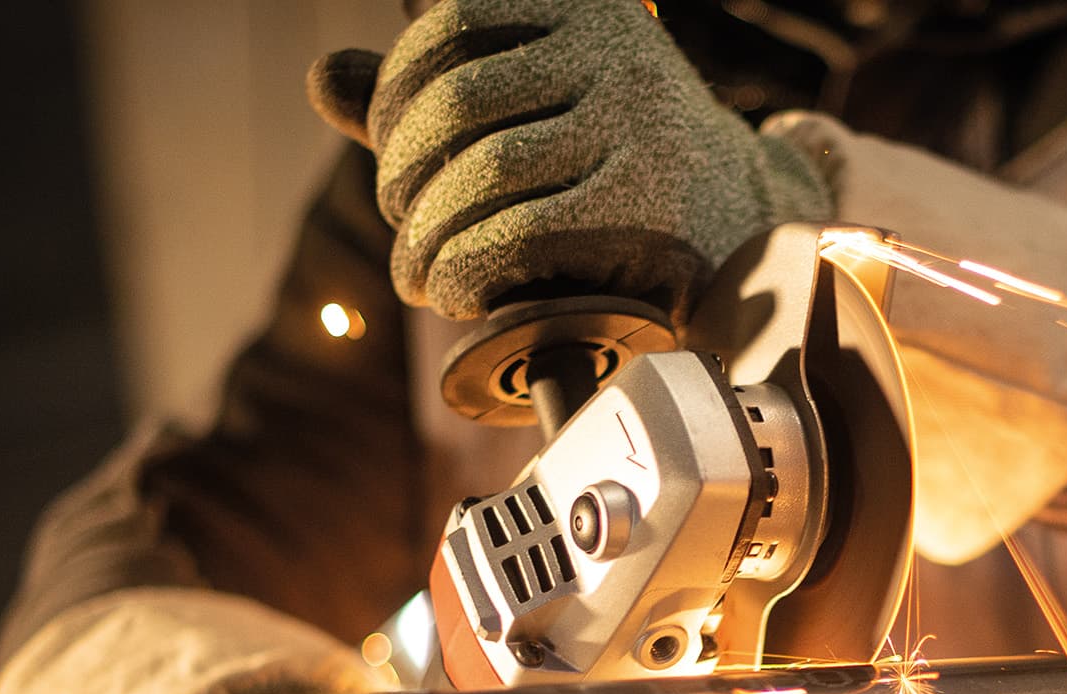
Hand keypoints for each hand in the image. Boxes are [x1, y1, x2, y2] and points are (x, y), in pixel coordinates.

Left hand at [307, 0, 829, 318]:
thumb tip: (323, 76)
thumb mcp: (532, 109)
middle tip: (404, 227)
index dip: (393, 98)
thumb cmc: (617, 165)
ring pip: (482, 176)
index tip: (388, 156)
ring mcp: (636, 122)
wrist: (743, 226)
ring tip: (420, 276)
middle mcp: (613, 50)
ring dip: (427, 240)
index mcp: (584, 7)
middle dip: (404, 178)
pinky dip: (467, 271)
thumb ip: (430, 92)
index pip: (449, 30)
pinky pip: (519, 235)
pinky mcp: (648, 205)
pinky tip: (457, 293)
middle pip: (456, 107)